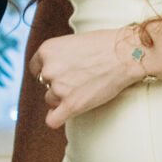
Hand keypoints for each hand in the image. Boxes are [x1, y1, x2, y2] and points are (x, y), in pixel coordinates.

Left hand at [30, 27, 146, 127]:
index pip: (35, 68)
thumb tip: (51, 70)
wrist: (125, 54)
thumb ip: (58, 56)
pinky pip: (53, 120)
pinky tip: (64, 114)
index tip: (60, 73)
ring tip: (83, 89)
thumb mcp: (72, 42)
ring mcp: (59, 88)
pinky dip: (56, 118)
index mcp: (46, 50)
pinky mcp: (72, 104)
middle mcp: (49, 69)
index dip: (47, 71)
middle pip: (44, 85)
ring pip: (51, 101)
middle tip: (78, 80)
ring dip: (63, 98)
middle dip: (58, 84)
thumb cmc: (104, 44)